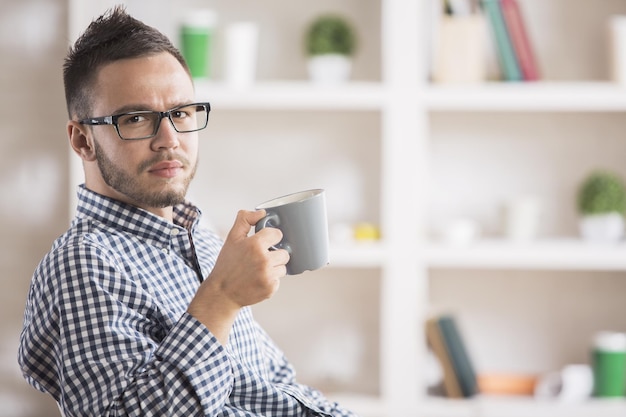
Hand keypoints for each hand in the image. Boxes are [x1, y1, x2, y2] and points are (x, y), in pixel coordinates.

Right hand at [187, 209, 288, 343]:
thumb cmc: (227, 265)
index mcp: (255, 245)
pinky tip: (258, 280)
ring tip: (258, 270)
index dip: (270, 238)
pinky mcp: (271, 288)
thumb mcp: (232, 238)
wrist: (222, 292)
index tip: (264, 243)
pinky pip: (279, 280)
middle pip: (284, 252)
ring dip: (274, 268)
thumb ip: (245, 220)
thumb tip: (262, 212)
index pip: (277, 234)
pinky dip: (271, 280)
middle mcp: (263, 260)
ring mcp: (268, 276)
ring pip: (283, 267)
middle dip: (274, 254)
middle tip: (260, 259)